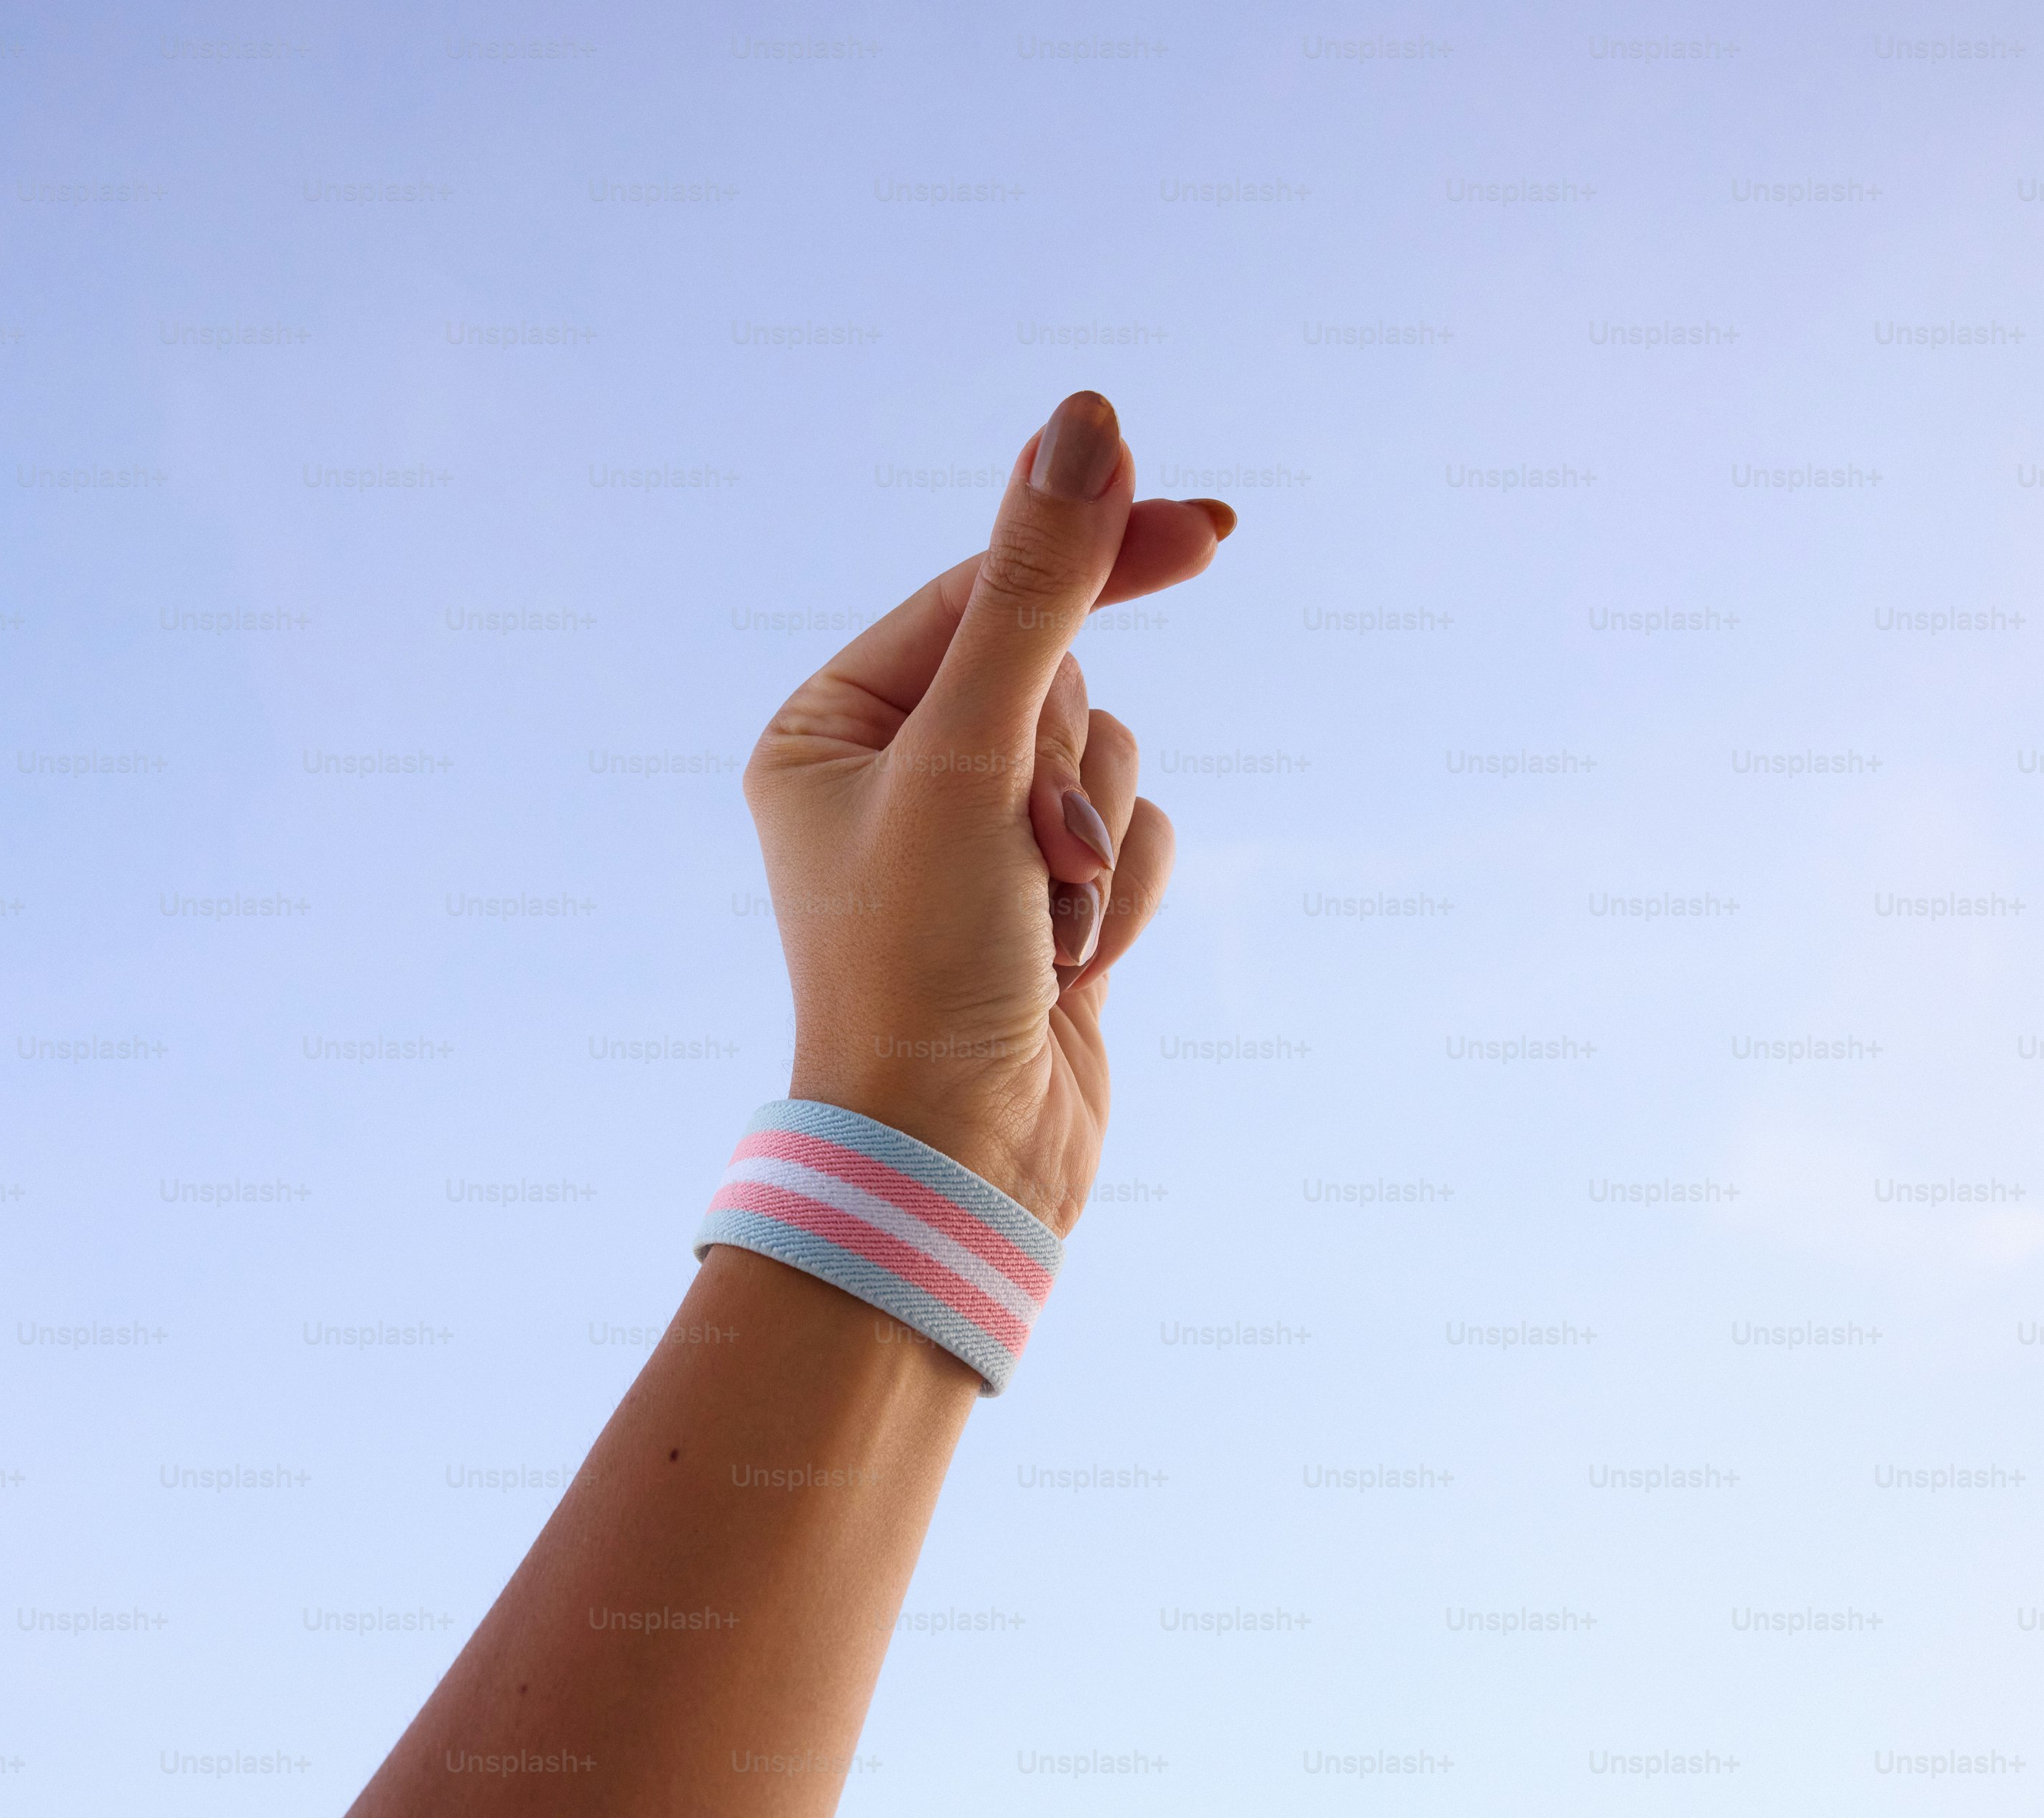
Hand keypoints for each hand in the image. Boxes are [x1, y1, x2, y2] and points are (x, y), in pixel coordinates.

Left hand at [743, 391, 1232, 1234]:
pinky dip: (1120, 901)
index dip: (1093, 557)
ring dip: (1096, 845)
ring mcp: (974, 847)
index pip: (987, 594)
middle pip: (1055, 679)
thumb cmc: (921, 967)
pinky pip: (1135, 841)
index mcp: (833, 726)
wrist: (956, 1167)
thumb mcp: (973, 757)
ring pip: (1107, 761)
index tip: (1211, 529)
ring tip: (1038, 930)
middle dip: (1065, 768)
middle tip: (1029, 850)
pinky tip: (1067, 971)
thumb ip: (1036, 589)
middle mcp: (896, 776)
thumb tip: (1085, 423)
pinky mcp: (1045, 910)